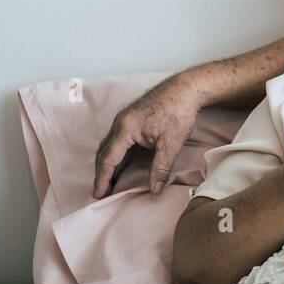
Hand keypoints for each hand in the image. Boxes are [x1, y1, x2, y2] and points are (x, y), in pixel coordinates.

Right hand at [94, 75, 202, 197]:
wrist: (186, 88)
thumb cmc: (178, 112)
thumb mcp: (171, 143)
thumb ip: (161, 168)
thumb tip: (154, 189)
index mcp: (125, 129)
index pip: (108, 159)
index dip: (102, 178)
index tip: (97, 194)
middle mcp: (120, 123)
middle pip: (104, 152)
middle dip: (101, 173)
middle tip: (101, 193)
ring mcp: (124, 119)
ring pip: (109, 145)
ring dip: (107, 164)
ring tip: (108, 182)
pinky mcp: (131, 118)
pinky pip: (117, 139)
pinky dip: (114, 154)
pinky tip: (120, 163)